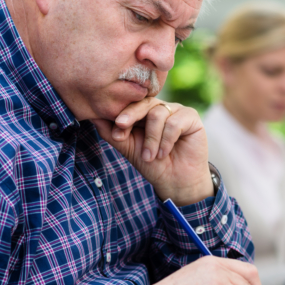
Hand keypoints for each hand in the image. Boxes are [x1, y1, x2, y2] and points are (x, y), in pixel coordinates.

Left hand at [92, 98, 213, 205]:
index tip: (116, 131)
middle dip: (131, 115)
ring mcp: (177, 111)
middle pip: (144, 102)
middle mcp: (161, 108)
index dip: (122, 114)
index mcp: (145, 113)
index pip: (132, 104)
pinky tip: (164, 154)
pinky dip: (166, 140)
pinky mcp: (191, 118)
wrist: (176, 181)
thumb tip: (93, 118)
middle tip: (121, 126)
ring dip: (152, 139)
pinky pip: (174, 123)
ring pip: (158, 114)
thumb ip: (113, 133)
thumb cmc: (153, 165)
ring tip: (150, 157)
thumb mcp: (129, 149)